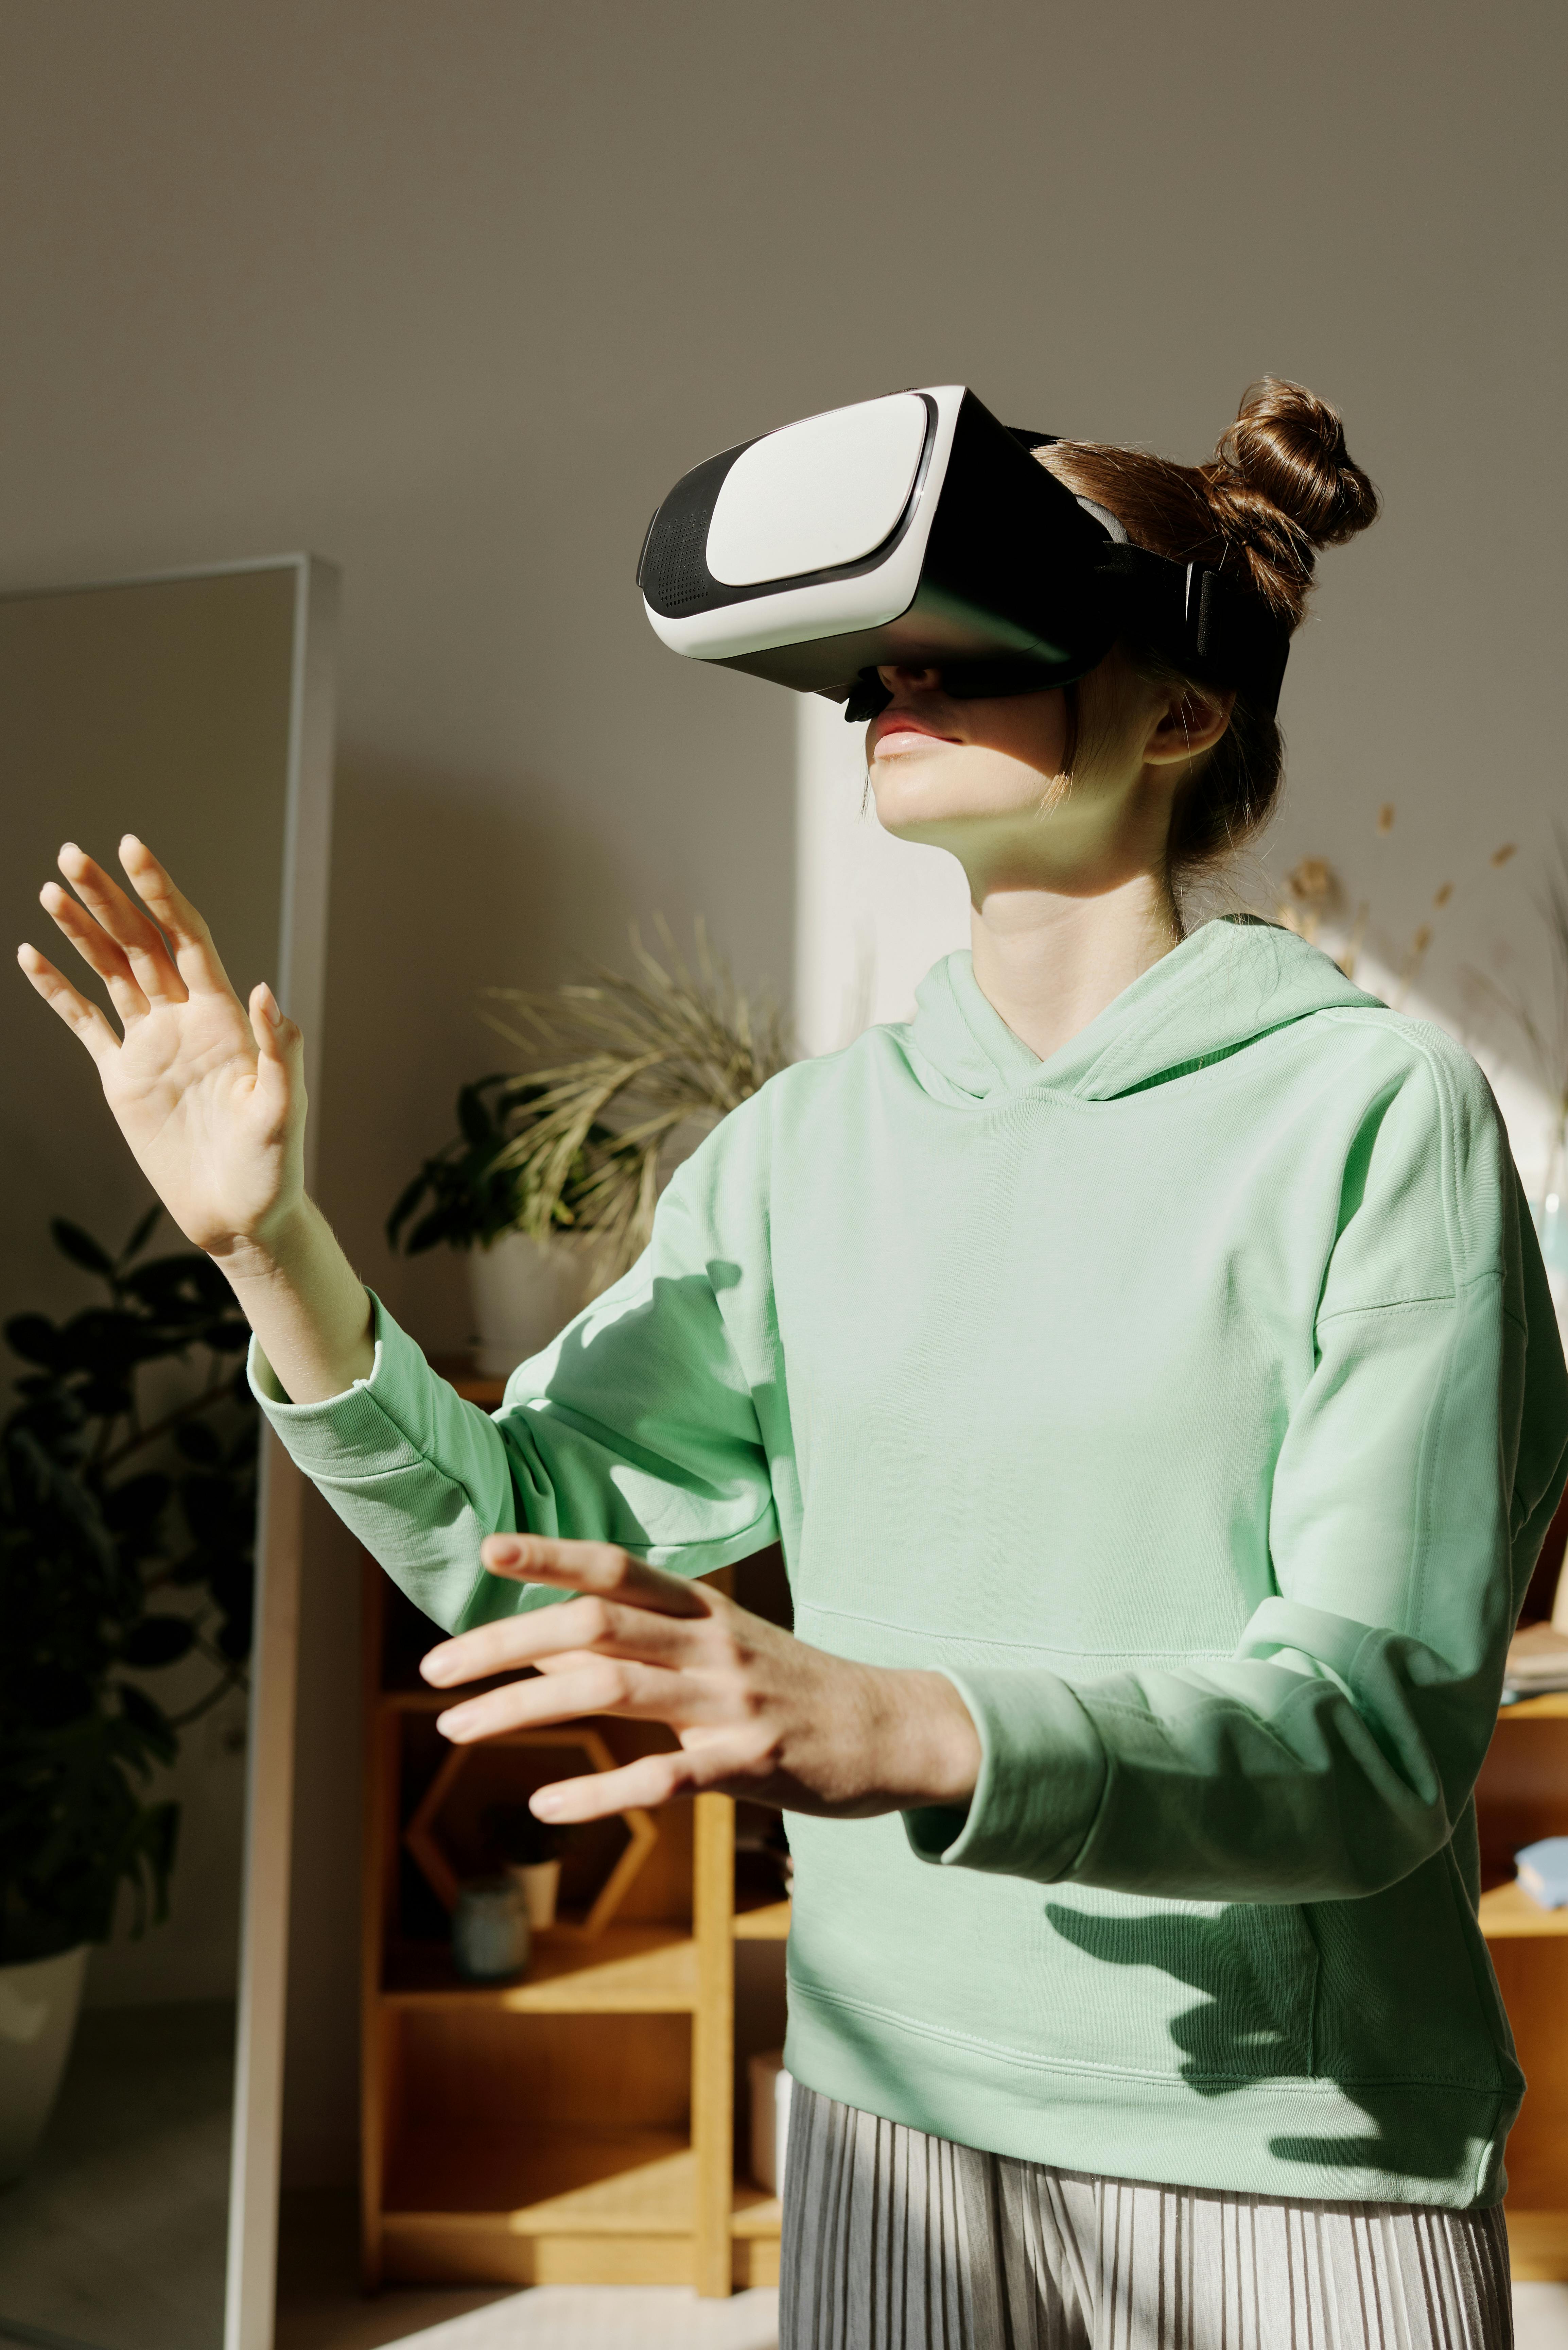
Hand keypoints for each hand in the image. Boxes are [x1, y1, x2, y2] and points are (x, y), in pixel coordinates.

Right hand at [17, 837, 305, 1271]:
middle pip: (140, 943)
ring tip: (50, 888)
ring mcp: (151, 1046)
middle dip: (108, 898)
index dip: (160, 892)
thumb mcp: (282, 1109)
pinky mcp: (123, 1078)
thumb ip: (277, 1051)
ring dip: (81, 931)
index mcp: (223, 1018)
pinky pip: (85, 1023)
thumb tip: (263, 990)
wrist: (241, 1216)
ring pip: (110, 972)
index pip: (186, 937)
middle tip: (72, 852)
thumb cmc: (273, 1168)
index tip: (131, 849)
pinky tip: (32, 955)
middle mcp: (185, 1020)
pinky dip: (58, 991)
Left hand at [420, 1534, 982, 1823]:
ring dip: (523, 1707)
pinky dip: (597, 1791)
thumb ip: (636, 1640)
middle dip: (503, 1644)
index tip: (486, 1553)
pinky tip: (544, 1804)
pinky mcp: (749, 1764)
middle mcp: (710, 1643)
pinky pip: (661, 1777)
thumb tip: (540, 1639)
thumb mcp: (717, 1648)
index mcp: (701, 1608)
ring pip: (611, 1691)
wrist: (891, 1730)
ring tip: (455, 1729)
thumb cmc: (788, 1688)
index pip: (613, 1566)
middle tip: (432, 1670)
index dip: (549, 1554)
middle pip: (593, 1625)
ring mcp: (730, 1702)